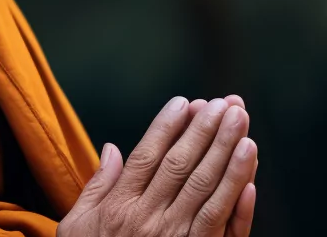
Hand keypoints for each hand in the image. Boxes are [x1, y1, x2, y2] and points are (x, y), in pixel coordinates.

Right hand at [58, 95, 257, 236]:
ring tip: (243, 124)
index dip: (168, 127)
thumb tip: (112, 147)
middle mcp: (148, 220)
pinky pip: (222, 227)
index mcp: (119, 208)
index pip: (148, 156)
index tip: (186, 102)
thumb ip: (96, 187)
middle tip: (226, 103)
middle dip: (205, 130)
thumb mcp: (77, 229)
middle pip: (181, 166)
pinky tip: (249, 175)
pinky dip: (237, 201)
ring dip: (228, 154)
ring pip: (207, 190)